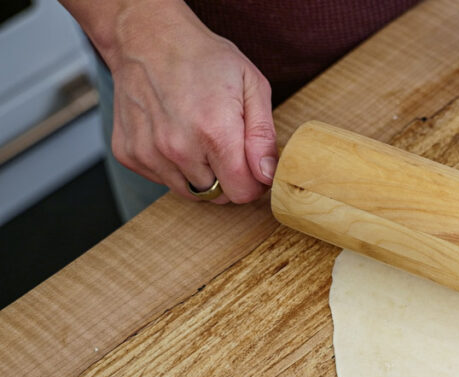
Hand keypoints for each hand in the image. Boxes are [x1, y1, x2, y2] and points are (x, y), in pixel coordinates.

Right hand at [103, 1, 275, 202]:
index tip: (251, 166)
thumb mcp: (252, 86)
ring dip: (200, 173)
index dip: (253, 183)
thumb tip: (267, 175)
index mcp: (214, 132)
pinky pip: (162, 179)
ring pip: (190, 191)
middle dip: (227, 176)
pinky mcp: (129, 154)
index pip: (241, 192)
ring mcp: (149, 153)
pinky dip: (172, 166)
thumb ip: (263, 136)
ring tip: (198, 136)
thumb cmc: (203, 59)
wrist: (148, 38)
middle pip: (217, 195)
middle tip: (224, 143)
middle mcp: (178, 148)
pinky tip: (174, 134)